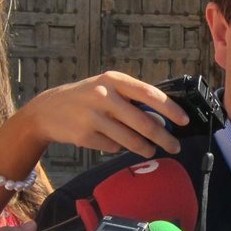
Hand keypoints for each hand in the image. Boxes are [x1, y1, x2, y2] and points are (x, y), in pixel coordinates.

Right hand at [25, 71, 190, 158]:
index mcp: (113, 79)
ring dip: (145, 148)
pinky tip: (112, 141)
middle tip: (175, 147)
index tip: (184, 120)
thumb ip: (133, 100)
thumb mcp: (107, 88)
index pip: (149, 94)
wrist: (47, 110)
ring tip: (151, 150)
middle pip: (143, 122)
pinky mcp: (85, 136)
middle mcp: (103, 96)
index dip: (170, 109)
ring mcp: (93, 117)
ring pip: (130, 139)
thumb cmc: (86, 98)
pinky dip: (118, 147)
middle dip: (164, 138)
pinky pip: (113, 147)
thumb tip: (163, 121)